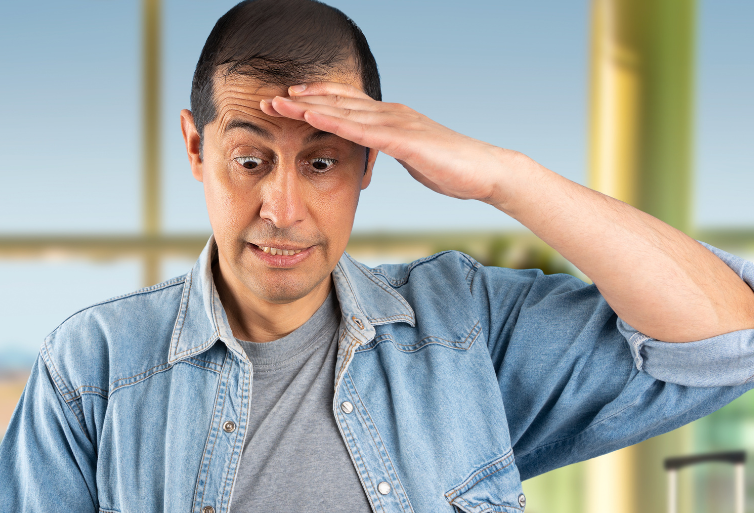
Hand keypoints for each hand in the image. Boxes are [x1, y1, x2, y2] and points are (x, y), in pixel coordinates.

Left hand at [261, 81, 519, 205]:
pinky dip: (334, 121)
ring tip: (279, 104)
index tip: (286, 102)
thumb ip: (389, 149)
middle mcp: (390, 113)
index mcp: (390, 117)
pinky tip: (312, 117)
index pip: (345, 105)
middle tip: (268, 100)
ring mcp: (396, 123)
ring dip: (308, 107)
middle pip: (337, 102)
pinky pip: (361, 129)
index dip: (314, 101)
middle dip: (301, 101)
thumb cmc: (451, 168)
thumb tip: (372, 151)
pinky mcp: (403, 138)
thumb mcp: (410, 156)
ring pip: (344, 111)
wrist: (485, 172)